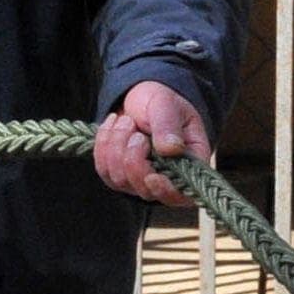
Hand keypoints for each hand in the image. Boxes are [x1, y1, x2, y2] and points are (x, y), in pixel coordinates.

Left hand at [95, 81, 212, 207]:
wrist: (141, 99)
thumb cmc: (161, 102)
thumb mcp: (167, 104)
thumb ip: (169, 125)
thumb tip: (171, 149)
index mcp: (190, 164)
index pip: (181, 194)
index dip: (165, 191)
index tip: (152, 176)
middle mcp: (167, 179)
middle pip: (145, 190)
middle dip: (132, 157)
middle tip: (133, 127)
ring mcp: (141, 181)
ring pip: (120, 179)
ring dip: (116, 145)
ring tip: (126, 121)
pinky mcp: (119, 176)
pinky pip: (104, 170)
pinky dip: (103, 144)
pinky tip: (113, 126)